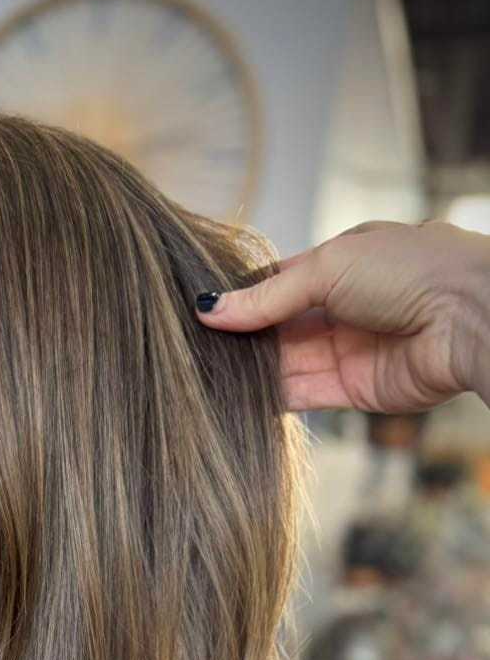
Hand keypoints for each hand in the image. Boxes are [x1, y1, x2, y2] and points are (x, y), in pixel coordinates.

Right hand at [194, 219, 489, 414]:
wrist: (467, 318)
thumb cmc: (410, 272)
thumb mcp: (329, 269)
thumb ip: (267, 297)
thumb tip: (211, 310)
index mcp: (343, 263)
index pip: (278, 282)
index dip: (242, 296)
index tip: (201, 310)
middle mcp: (344, 306)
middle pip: (278, 326)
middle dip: (242, 335)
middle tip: (196, 345)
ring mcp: (348, 349)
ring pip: (286, 361)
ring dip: (251, 367)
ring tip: (205, 372)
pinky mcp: (354, 389)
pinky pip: (303, 393)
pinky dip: (271, 395)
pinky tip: (235, 395)